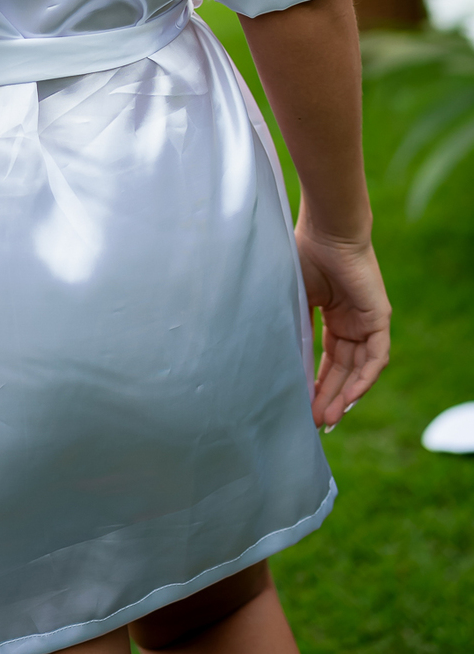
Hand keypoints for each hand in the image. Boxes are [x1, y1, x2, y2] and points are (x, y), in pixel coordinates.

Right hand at [295, 223, 390, 429]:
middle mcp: (351, 322)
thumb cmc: (301, 255)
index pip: (327, 360)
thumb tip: (273, 363)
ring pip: (360, 369)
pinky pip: (376, 358)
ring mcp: (367, 322)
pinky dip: (364, 379)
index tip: (302, 407)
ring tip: (327, 418)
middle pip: (343, 370)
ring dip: (344, 395)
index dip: (316, 384)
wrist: (325, 231)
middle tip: (314, 422)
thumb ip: (290, 329)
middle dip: (329, 397)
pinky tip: (349, 398)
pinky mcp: (379, 319)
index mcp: (331, 316)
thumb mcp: (291, 300)